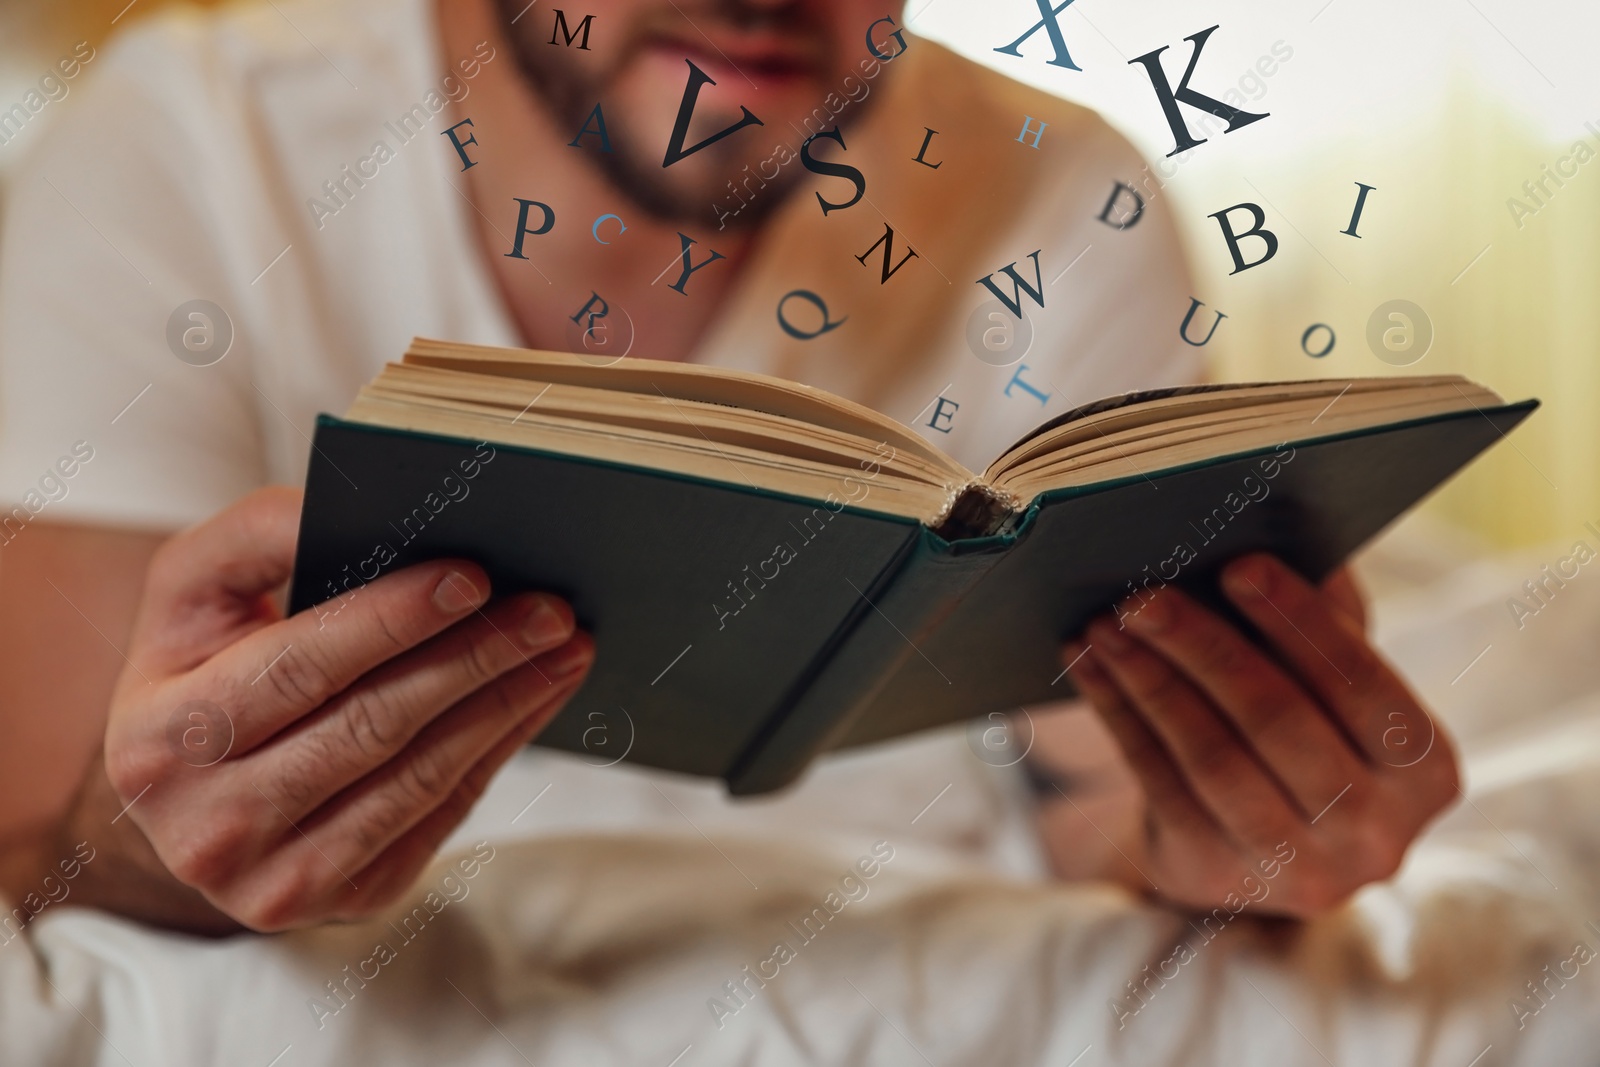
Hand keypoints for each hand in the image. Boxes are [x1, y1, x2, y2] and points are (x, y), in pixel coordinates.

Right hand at [78, 487, 591, 931]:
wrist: (187, 791)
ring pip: (419, 778)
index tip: (475, 575)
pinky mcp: (339, 902)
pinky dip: (499, 749)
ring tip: (566, 648)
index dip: (391, 620)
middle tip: (550, 609)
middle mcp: (206, 825)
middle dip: (473, 658)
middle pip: (371, 726)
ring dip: (507, 704)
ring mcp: (275, 880)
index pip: (297, 666)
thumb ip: (252, 536)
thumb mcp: (192, 594)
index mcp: (159, 738)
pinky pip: (439, 816)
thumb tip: (348, 505)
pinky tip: (537, 697)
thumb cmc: (202, 663)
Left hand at [1059, 554, 1456, 918]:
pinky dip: (1118, 716)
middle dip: (1204, 648)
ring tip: (1105, 624)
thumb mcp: (1333, 689)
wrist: (1258, 851)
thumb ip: (1325, 620)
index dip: (1299, 622)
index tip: (1238, 565)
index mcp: (1425, 770)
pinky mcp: (1219, 880)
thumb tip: (1277, 529)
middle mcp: (1376, 832)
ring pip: (1210, 758)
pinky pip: (1158, 784)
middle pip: (1278, 722)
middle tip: (1144, 595)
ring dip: (1149, 681)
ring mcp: (1298, 869)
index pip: (1363, 685)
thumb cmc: (1305, 736)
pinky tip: (1089, 665)